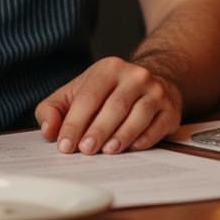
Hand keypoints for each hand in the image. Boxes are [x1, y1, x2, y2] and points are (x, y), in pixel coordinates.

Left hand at [34, 56, 181, 154]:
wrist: (148, 83)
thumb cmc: (106, 93)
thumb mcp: (76, 93)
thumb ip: (54, 109)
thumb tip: (49, 130)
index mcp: (108, 68)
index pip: (88, 97)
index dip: (75, 122)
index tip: (65, 144)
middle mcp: (134, 75)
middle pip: (114, 106)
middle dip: (98, 130)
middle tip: (86, 150)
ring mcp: (155, 91)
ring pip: (138, 114)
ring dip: (122, 135)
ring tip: (108, 151)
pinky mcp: (170, 109)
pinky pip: (157, 125)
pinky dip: (145, 138)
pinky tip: (132, 147)